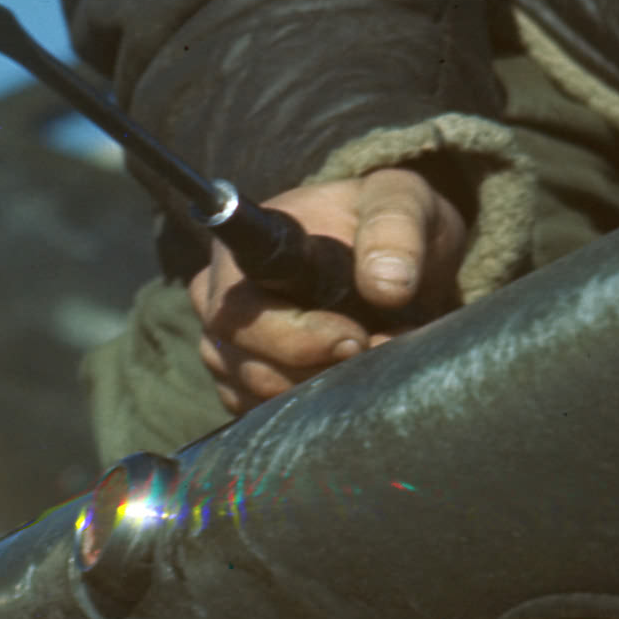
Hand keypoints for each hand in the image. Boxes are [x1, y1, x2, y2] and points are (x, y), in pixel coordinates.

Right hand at [189, 166, 470, 414]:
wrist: (389, 261)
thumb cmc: (384, 223)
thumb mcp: (400, 201)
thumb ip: (394, 230)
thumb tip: (387, 286)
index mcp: (241, 253)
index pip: (238, 310)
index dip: (294, 337)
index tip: (354, 338)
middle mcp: (218, 302)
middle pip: (245, 361)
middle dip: (319, 368)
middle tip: (379, 350)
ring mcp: (227, 349)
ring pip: (257, 394)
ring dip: (324, 391)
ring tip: (376, 358)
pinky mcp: (243, 386)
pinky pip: (265, 416)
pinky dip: (316, 408)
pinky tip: (354, 381)